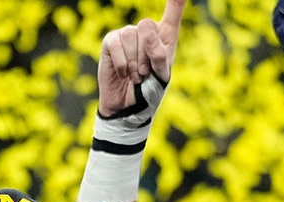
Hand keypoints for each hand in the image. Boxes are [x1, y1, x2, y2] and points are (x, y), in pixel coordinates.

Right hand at [98, 0, 184, 116]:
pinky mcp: (110, 43)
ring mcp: (126, 35)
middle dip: (147, 53)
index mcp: (165, 37)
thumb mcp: (161, 74)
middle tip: (145, 73)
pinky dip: (121, 64)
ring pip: (131, 35)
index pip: (173, 11)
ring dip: (134, 62)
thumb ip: (159, 52)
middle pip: (147, 25)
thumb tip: (144, 28)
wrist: (128, 108)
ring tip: (135, 76)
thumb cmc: (149, 91)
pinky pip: (116, 44)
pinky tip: (123, 74)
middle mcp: (145, 32)